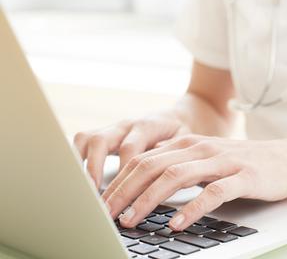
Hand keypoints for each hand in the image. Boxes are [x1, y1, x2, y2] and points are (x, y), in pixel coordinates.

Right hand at [74, 109, 189, 188]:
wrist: (181, 116)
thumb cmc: (182, 133)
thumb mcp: (184, 141)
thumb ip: (172, 153)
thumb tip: (161, 173)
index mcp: (147, 125)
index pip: (129, 147)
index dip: (122, 169)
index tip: (122, 192)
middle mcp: (126, 125)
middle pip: (101, 141)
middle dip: (94, 169)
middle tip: (94, 195)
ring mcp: (113, 128)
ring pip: (86, 138)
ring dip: (82, 164)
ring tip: (83, 190)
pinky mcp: (106, 133)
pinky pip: (83, 141)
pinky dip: (77, 159)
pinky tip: (78, 181)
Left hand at [103, 135, 286, 230]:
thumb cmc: (246, 162)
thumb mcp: (207, 156)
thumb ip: (179, 161)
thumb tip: (146, 171)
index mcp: (189, 143)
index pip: (143, 160)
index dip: (119, 182)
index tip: (102, 204)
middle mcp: (201, 148)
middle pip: (152, 167)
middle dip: (124, 192)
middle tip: (106, 216)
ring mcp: (222, 162)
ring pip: (176, 177)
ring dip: (149, 200)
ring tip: (132, 221)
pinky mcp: (243, 177)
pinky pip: (212, 193)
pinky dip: (191, 209)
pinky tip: (177, 223)